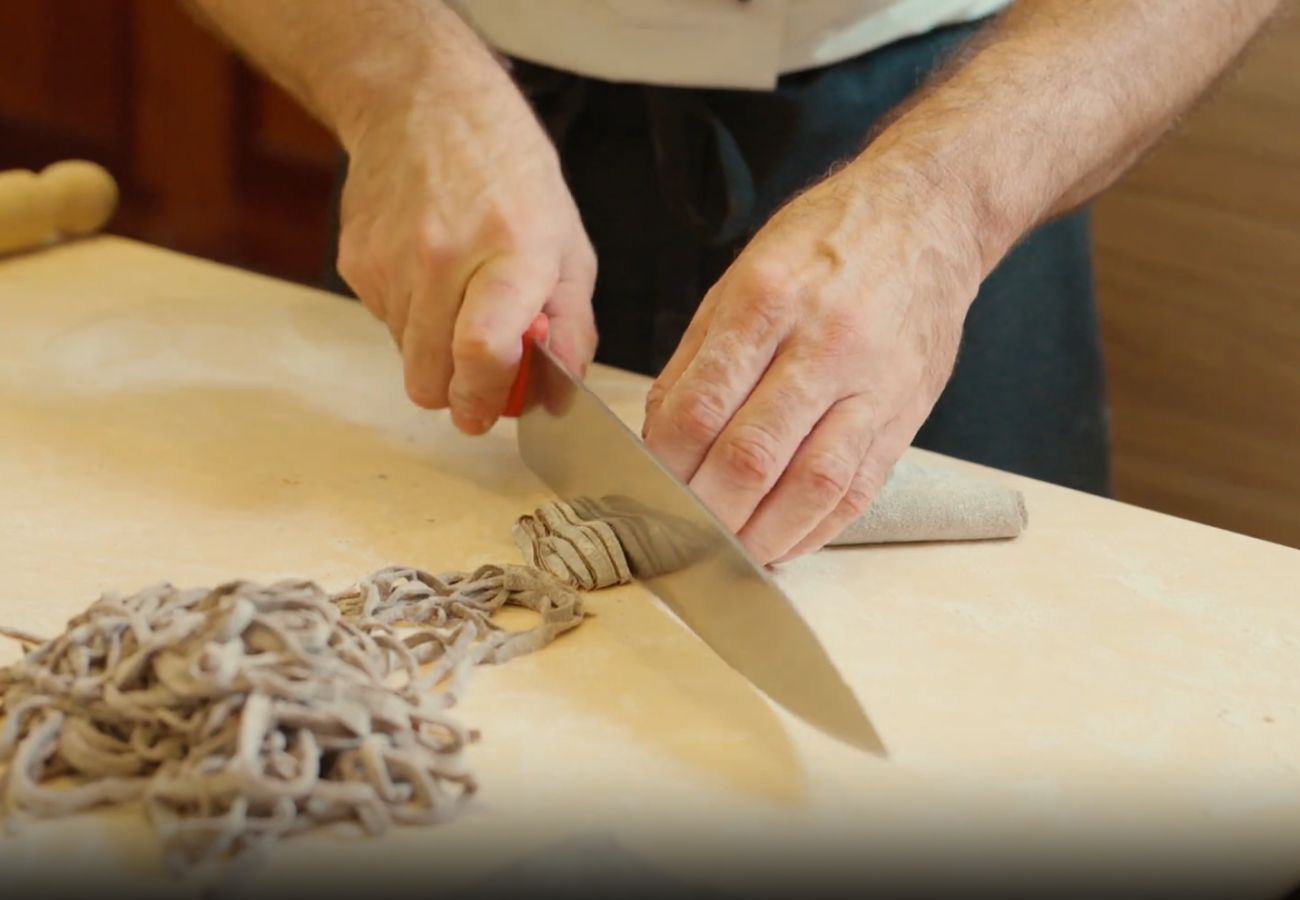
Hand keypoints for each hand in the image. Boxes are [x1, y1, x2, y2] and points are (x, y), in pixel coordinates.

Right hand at [336, 66, 596, 434]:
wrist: (424, 105)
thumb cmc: (509, 173)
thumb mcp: (567, 243)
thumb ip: (571, 324)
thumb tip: (560, 390)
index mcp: (511, 250)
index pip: (483, 350)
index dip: (484, 397)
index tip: (487, 413)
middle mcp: (443, 256)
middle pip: (431, 376)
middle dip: (456, 393)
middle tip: (478, 374)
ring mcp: (391, 259)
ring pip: (406, 358)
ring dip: (434, 350)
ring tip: (457, 297)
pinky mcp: (355, 260)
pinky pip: (384, 323)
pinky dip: (410, 318)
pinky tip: (427, 273)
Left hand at [642, 160, 982, 563]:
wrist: (929, 217)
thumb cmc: (827, 243)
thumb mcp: (742, 274)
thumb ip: (697, 356)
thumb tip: (659, 433)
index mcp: (767, 301)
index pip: (701, 405)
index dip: (664, 463)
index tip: (642, 490)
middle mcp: (823, 344)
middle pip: (752, 454)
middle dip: (705, 509)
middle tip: (675, 535)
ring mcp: (871, 384)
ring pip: (811, 484)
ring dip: (761, 534)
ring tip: (726, 554)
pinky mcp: (905, 413)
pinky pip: (858, 489)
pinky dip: (815, 528)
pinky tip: (782, 541)